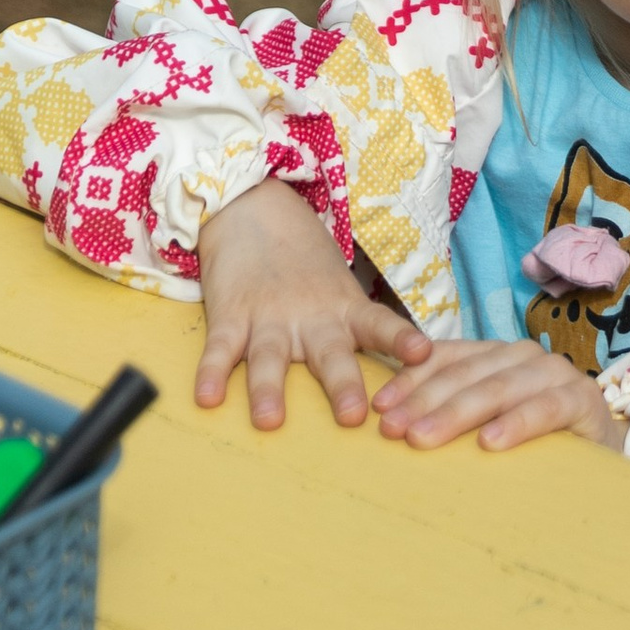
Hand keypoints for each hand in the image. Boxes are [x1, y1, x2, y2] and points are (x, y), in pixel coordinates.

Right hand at [194, 181, 428, 430]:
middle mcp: (311, 317)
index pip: (379, 324)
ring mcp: (268, 316)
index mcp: (343, 309)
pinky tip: (208, 397)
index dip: (400, 339)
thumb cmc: (303, 260)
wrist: (252, 208)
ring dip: (269, 389)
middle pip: (329, 353)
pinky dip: (212, 373)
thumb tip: (394, 374)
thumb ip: (353, 327)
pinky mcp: (230, 314)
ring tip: (269, 421)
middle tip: (352, 416)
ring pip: (270, 357)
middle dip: (342, 384)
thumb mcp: (337, 288)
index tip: (422, 354)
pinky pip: (221, 348)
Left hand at [370, 336, 622, 453]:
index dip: (409, 381)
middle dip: (423, 402)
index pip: (445, 359)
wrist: (601, 457)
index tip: (377, 409)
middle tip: (392, 430)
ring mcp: (554, 373)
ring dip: (457, 413)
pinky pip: (545, 409)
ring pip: (498, 388)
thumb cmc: (533, 444)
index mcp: (496, 356)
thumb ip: (452, 416)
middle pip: (465, 375)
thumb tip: (392, 426)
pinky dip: (516, 424)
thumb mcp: (487, 424)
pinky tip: (489, 443)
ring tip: (423, 438)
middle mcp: (523, 356)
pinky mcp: (582, 399)